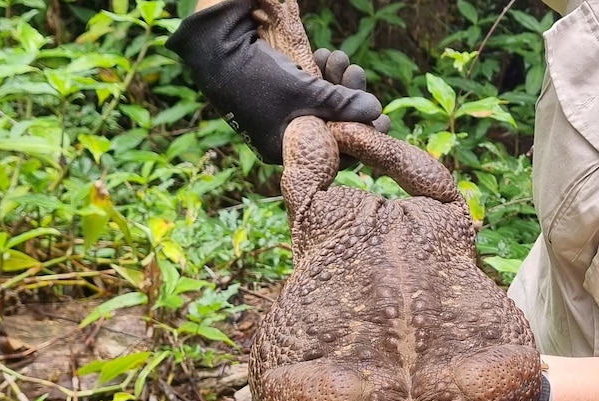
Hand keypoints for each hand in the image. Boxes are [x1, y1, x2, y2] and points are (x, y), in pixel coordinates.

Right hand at [166, 0, 385, 162]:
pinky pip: (309, 90)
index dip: (361, 135)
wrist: (214, 47)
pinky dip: (321, 74)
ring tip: (341, 58)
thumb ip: (343, 104)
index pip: (334, 154)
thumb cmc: (258, 78)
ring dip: (337, 81)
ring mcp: (281, 114)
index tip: (384, 120)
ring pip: (322, 104)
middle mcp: (284, 136)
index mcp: (286, 150)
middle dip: (349, 99)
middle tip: (358, 75)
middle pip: (331, 125)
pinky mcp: (279, 92)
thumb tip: (377, 112)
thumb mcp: (306, 93)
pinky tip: (326, 55)